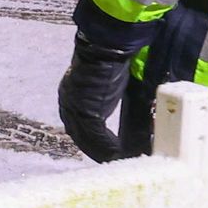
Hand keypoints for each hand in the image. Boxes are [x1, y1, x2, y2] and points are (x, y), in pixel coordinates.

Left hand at [58, 42, 134, 162]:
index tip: (107, 148)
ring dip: (103, 152)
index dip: (93, 138)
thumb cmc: (115, 59)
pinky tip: (118, 154)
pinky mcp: (83, 111)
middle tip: (113, 158)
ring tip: (119, 159)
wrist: (108, 47)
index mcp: (73, 94)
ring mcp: (73, 107)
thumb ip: (120, 100)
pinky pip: (94, 137)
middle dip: (97, 149)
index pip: (79, 123)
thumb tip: (138, 117)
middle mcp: (69, 102)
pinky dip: (107, 148)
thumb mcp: (117, 84)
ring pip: (87, 139)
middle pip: (80, 135)